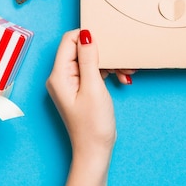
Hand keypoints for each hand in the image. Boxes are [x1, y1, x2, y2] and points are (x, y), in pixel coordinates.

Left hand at [46, 29, 132, 185]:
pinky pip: (93, 71)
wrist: (95, 151)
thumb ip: (89, 59)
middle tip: (122, 59)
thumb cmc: (93, 125)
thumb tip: (86, 34)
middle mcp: (61, 76)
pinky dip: (108, 71)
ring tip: (126, 70)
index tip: (109, 40)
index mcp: (59, 75)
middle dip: (104, 52)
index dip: (88, 37)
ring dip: (109, 62)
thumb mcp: (94, 88)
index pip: (69, 40)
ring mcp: (70, 83)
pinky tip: (122, 76)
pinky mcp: (80, 88)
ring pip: (90, 60)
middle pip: (81, 50)